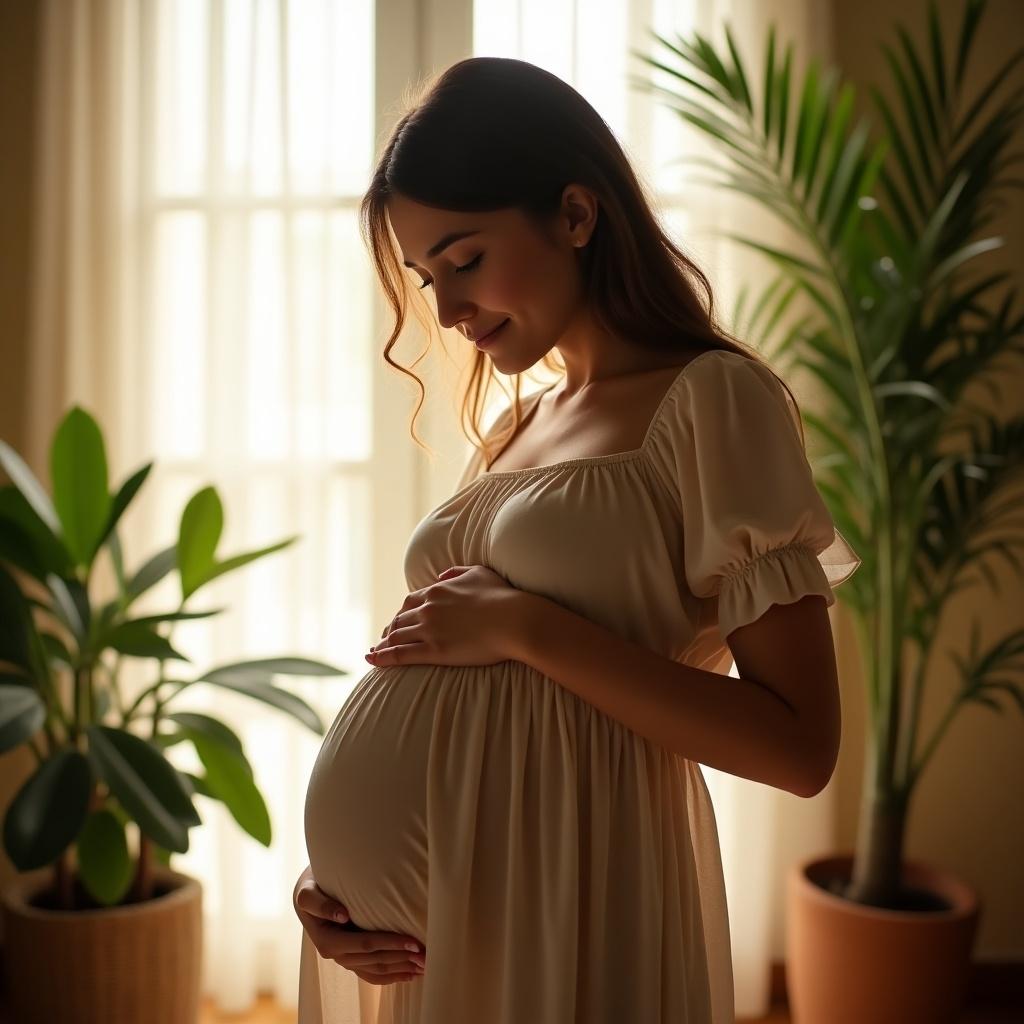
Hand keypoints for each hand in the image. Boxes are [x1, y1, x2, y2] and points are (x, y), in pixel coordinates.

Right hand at [293, 865, 425, 984]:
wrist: (307, 894)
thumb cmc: (311, 887)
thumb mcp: (308, 892)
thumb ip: (319, 904)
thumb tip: (342, 915)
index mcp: (327, 941)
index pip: (365, 945)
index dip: (391, 944)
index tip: (413, 942)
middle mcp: (335, 955)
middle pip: (374, 961)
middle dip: (402, 959)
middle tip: (427, 955)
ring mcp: (344, 959)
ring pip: (375, 970)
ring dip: (400, 969)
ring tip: (424, 965)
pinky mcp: (350, 958)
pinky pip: (371, 973)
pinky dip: (391, 975)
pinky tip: (409, 974)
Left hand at [366, 564, 524, 667]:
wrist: (514, 620)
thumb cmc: (503, 596)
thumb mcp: (479, 573)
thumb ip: (457, 572)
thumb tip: (441, 575)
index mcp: (438, 590)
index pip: (411, 601)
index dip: (402, 612)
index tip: (399, 620)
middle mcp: (428, 608)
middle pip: (399, 618)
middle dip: (390, 628)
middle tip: (384, 637)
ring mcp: (429, 629)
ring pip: (396, 635)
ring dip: (383, 643)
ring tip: (375, 651)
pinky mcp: (433, 651)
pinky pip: (400, 653)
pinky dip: (382, 657)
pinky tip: (372, 660)